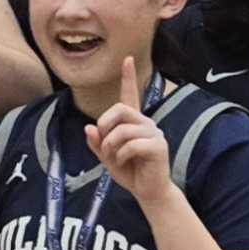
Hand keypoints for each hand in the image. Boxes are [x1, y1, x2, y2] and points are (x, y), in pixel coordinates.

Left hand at [82, 55, 171, 202]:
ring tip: (113, 157)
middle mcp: (145, 123)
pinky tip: (126, 162)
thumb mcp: (106, 158)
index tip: (126, 59)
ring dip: (110, 146)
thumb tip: (89, 128)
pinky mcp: (158, 146)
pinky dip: (121, 155)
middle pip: (119, 109)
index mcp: (133, 123)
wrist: (148, 191)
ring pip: (123, 130)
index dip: (128, 77)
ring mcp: (154, 133)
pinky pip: (132, 145)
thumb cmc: (129, 172)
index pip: (130, 96)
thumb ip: (96, 143)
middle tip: (103, 144)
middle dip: (104, 125)